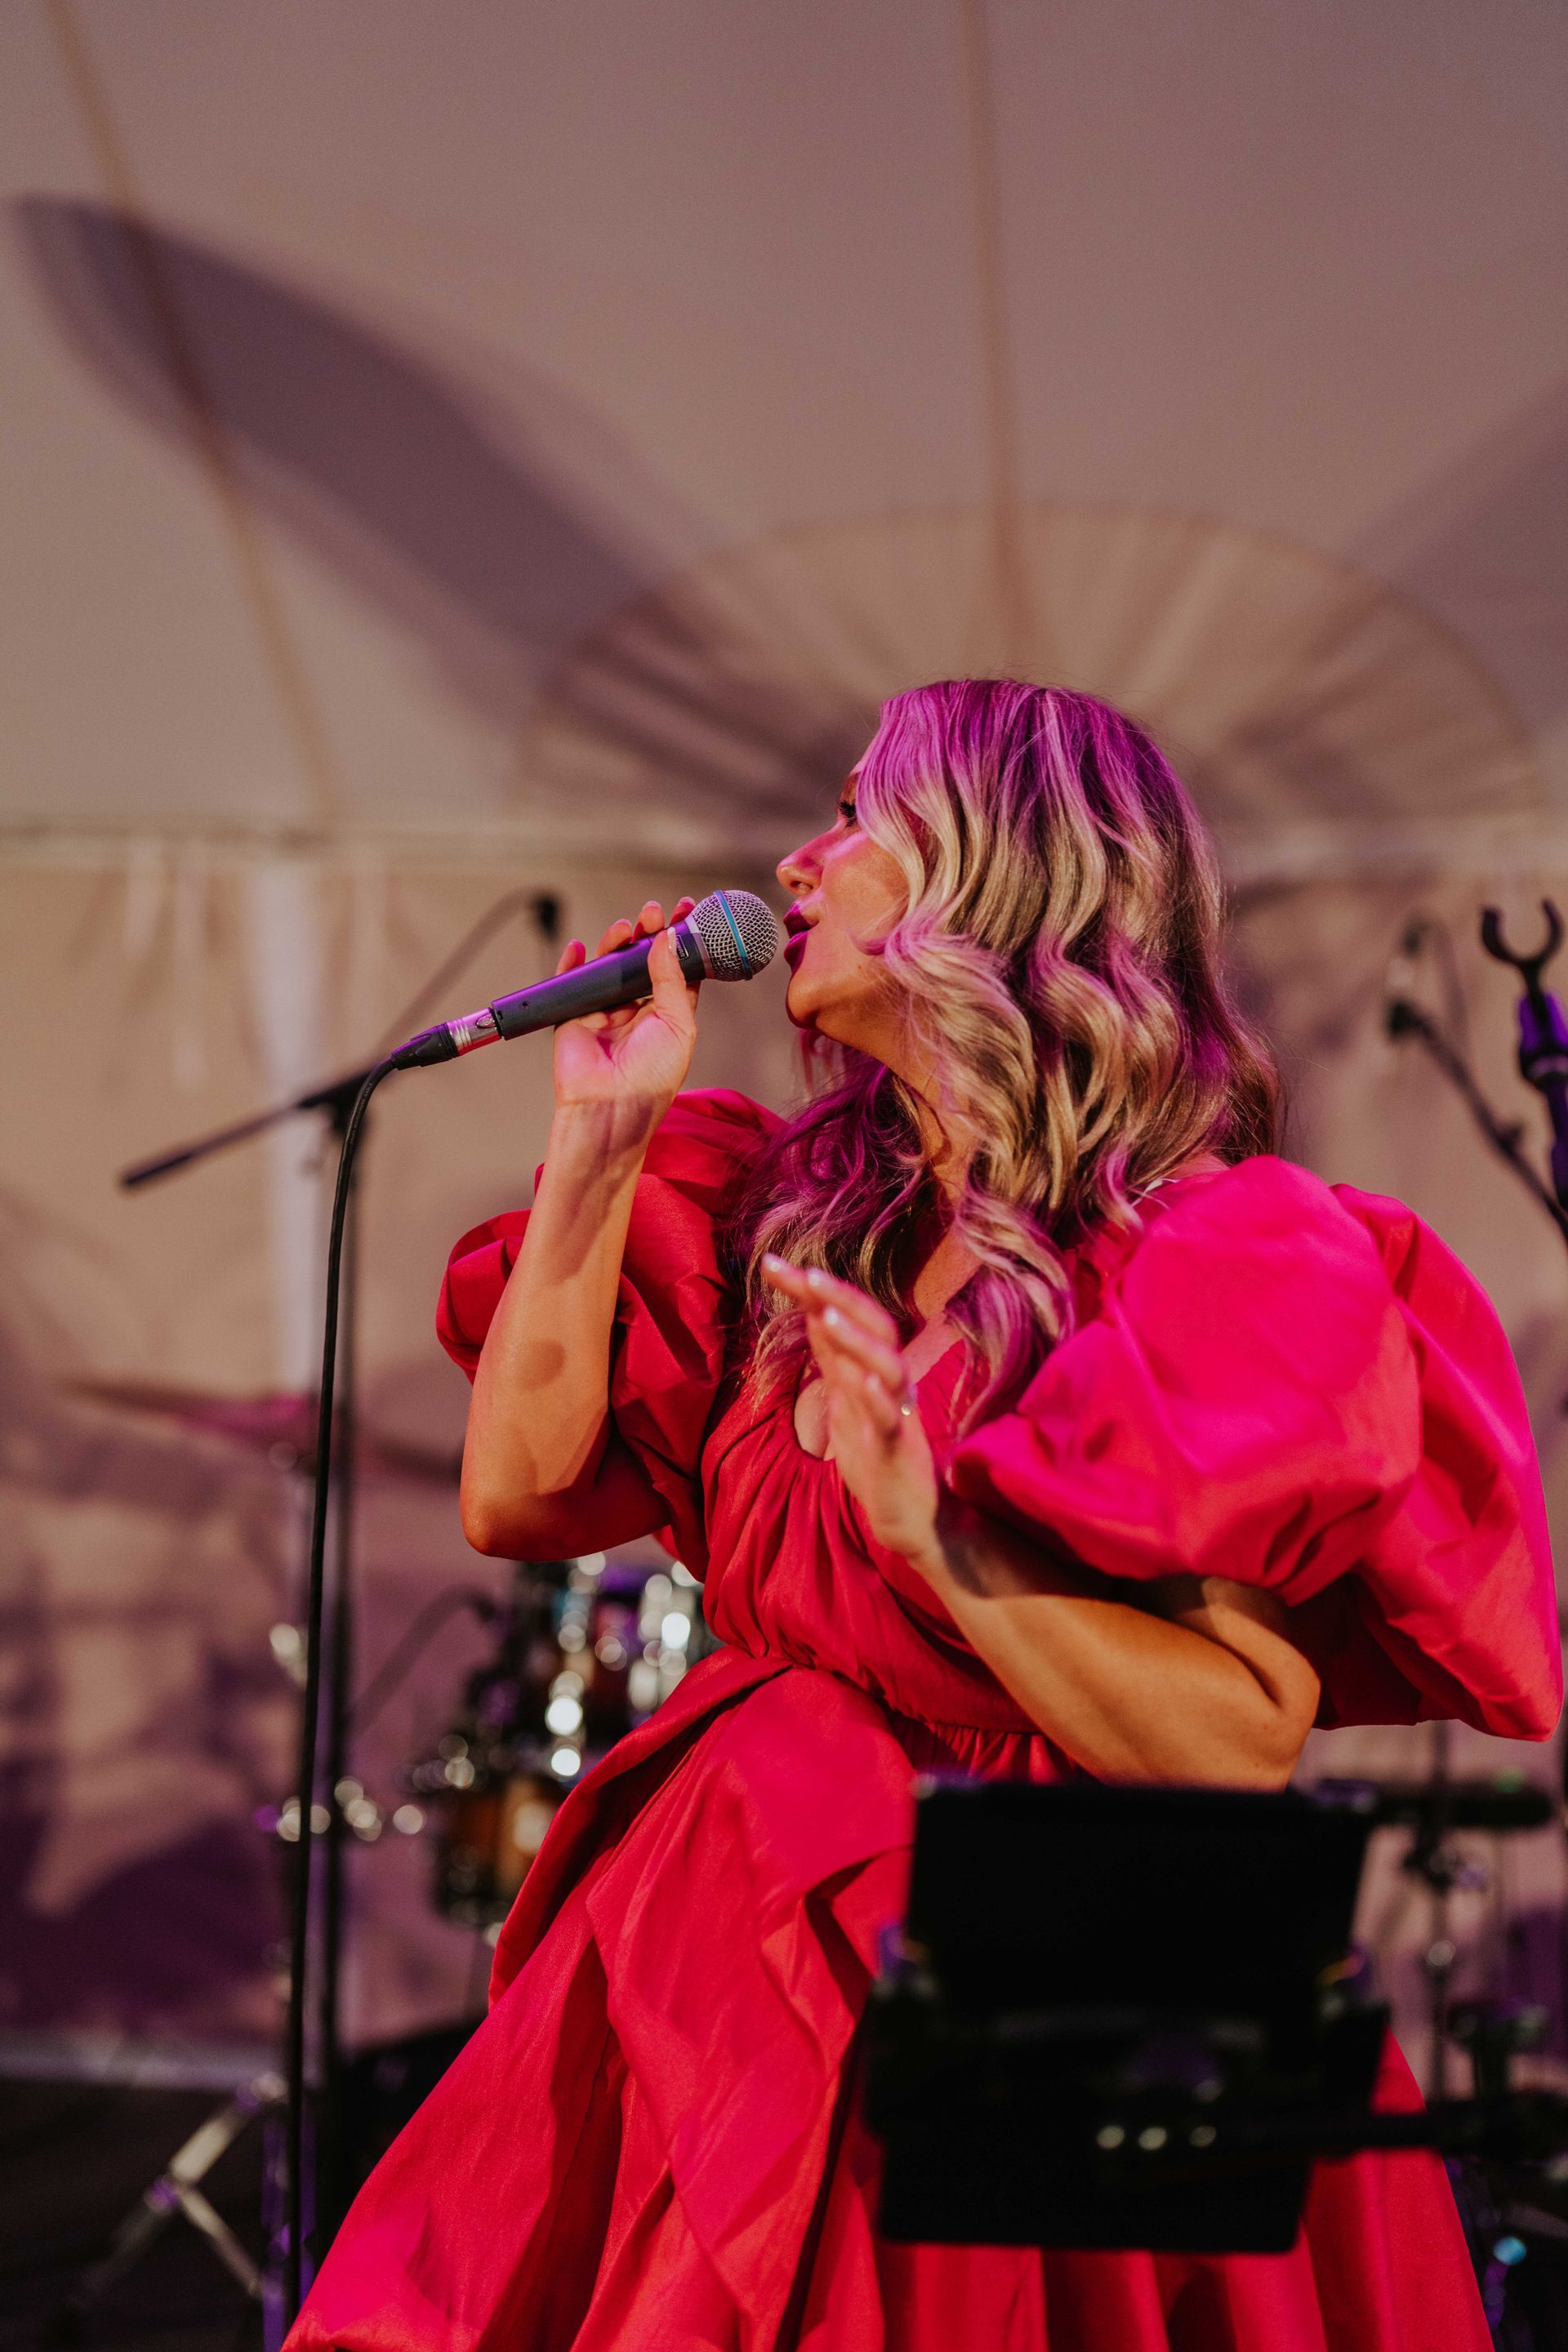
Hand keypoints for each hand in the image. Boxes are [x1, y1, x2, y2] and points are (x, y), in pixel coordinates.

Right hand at [551, 898, 698, 1136]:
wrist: (612, 1106)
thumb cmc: (653, 1077)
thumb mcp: (678, 1024)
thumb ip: (672, 980)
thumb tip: (666, 939)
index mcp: (669, 1013)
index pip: (677, 967)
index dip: (682, 938)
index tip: (688, 909)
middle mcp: (638, 1008)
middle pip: (642, 959)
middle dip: (648, 932)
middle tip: (653, 912)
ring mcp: (606, 1011)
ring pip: (609, 965)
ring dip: (616, 942)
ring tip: (625, 927)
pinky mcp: (575, 1016)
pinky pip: (571, 982)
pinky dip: (572, 963)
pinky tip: (580, 948)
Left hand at [761, 1258, 942, 1573]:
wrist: (910, 1518)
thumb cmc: (875, 1457)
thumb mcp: (845, 1402)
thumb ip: (833, 1360)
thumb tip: (815, 1311)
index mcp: (869, 1372)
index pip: (844, 1317)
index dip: (812, 1290)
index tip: (771, 1263)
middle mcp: (888, 1384)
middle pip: (875, 1326)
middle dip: (841, 1297)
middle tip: (805, 1274)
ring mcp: (896, 1415)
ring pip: (888, 1366)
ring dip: (858, 1341)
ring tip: (827, 1316)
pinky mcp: (900, 1451)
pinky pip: (892, 1420)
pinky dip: (880, 1399)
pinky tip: (863, 1382)